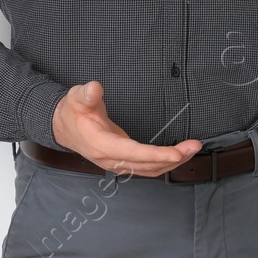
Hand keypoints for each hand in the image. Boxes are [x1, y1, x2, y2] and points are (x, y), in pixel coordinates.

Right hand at [52, 80, 202, 176]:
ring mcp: (117, 163)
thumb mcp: (77, 98)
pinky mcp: (123, 162)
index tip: (176, 152)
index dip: (156, 154)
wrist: (63, 126)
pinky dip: (164, 163)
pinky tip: (178, 155)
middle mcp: (110, 159)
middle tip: (194, 146)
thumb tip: (94, 88)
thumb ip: (86, 94)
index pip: (133, 153)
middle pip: (146, 165)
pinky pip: (146, 168)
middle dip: (173, 157)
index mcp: (101, 145)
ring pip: (149, 170)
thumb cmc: (73, 111)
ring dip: (172, 162)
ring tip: (192, 149)